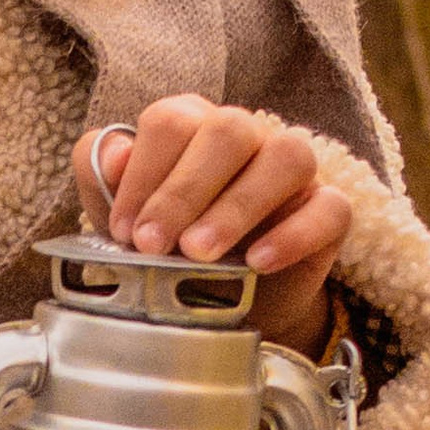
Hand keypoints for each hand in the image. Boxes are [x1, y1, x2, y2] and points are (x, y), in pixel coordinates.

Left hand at [74, 99, 350, 357]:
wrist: (220, 308)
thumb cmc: (167, 250)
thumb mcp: (122, 219)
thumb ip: (101, 177)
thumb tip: (114, 156)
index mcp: (192, 125)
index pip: (171, 121)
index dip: (143, 174)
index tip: (123, 230)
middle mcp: (247, 136)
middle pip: (229, 130)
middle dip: (184, 191)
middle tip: (153, 246)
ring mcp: (294, 171)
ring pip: (287, 157)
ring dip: (237, 206)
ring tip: (199, 253)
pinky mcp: (329, 211)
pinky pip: (329, 208)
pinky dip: (294, 235)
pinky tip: (257, 263)